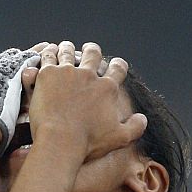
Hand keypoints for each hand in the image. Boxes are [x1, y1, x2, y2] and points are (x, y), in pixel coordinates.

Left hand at [27, 41, 146, 160]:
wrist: (60, 141)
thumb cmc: (88, 143)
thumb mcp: (119, 138)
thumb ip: (134, 127)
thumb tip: (143, 119)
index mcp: (107, 88)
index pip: (118, 69)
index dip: (118, 65)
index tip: (116, 64)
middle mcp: (89, 75)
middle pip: (93, 54)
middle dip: (92, 51)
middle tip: (89, 50)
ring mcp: (67, 72)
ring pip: (68, 51)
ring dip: (68, 48)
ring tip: (66, 48)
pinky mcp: (48, 74)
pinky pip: (48, 56)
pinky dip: (49, 52)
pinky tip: (48, 52)